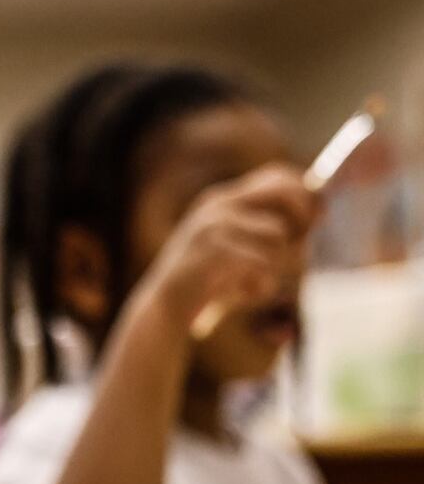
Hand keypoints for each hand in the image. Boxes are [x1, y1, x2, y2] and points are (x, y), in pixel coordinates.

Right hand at [138, 163, 317, 330]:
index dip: (304, 192)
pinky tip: (240, 295)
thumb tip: (319, 211)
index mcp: (221, 200)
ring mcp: (215, 225)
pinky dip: (261, 287)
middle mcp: (218, 205)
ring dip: (277, 266)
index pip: (276, 176)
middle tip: (300, 245)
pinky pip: (264, 266)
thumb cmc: (205, 281)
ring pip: (279, 236)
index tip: (317, 216)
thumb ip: (265, 228)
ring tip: (252, 283)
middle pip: (286, 193)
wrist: (163, 307)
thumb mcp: (232, 246)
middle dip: (302, 219)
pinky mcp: (216, 251)